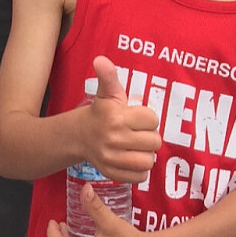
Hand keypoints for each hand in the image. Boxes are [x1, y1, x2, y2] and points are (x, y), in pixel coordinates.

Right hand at [82, 56, 160, 182]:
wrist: (81, 135)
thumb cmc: (102, 112)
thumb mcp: (107, 92)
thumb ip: (108, 76)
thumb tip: (100, 59)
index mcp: (116, 117)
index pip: (153, 119)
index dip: (148, 118)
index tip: (137, 118)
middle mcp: (113, 138)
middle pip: (154, 141)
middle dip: (149, 136)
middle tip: (138, 133)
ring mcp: (112, 158)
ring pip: (149, 160)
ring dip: (147, 154)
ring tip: (137, 146)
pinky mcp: (112, 173)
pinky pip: (140, 177)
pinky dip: (140, 170)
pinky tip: (132, 158)